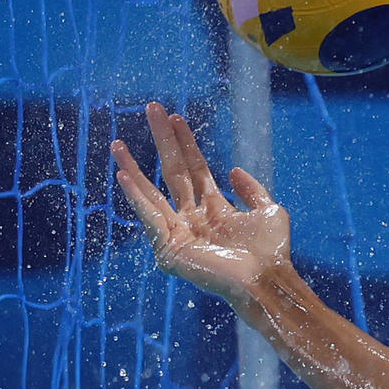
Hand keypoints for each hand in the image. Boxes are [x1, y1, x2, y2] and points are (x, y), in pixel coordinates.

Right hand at [110, 104, 292, 308]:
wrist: (268, 281)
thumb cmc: (271, 254)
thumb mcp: (268, 211)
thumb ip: (252, 190)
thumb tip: (232, 169)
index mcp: (214, 210)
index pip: (195, 169)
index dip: (186, 143)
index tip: (175, 116)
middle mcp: (193, 220)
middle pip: (172, 173)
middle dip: (162, 140)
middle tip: (151, 108)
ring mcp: (179, 235)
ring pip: (152, 194)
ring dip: (134, 168)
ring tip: (117, 144)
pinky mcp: (169, 250)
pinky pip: (149, 218)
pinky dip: (135, 197)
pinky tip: (122, 176)